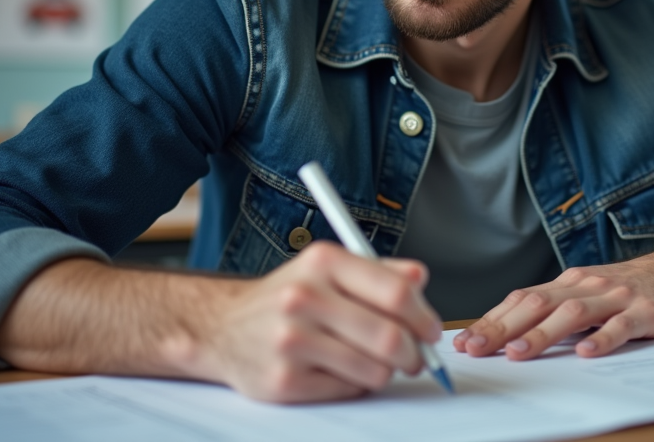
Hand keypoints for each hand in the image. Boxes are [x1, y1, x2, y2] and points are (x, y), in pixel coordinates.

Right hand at [180, 241, 442, 402]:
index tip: (431, 330)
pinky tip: (339, 369)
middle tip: (415, 357)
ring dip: (385, 371)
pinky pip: (347, 390)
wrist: (222, 327)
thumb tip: (421, 280)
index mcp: (323, 262)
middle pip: (390, 337)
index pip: (396, 292)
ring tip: (373, 361)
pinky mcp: (284, 381)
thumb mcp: (327, 269)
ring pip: (374, 370)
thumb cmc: (286, 297)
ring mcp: (291, 341)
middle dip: (414, 353)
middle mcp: (304, 297)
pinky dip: (355, 384)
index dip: (424, 316)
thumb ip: (379, 272)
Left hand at [452, 244, 653, 361]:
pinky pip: (620, 326)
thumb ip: (555, 311)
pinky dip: (601, 338)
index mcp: (567, 283)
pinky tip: (585, 353)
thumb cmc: (628, 289)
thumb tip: (510, 335)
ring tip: (519, 352)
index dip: (493, 320)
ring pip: (573, 313)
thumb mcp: (587, 294)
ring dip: (543, 334)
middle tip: (478, 349)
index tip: (467, 342)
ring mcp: (614, 297)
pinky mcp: (643, 311)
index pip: (521, 300)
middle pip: (538, 304)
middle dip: (504, 327)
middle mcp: (585, 285)